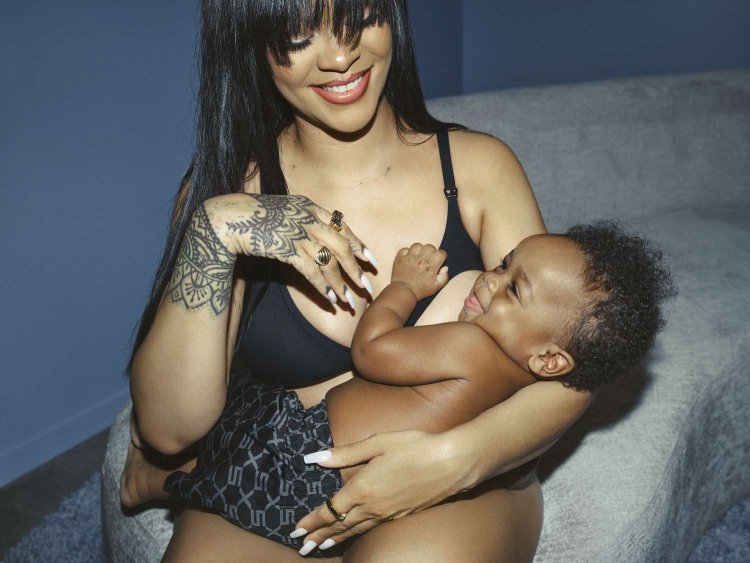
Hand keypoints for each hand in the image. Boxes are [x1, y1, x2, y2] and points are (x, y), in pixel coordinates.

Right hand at [201, 193, 376, 306]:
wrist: (228, 217)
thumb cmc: (254, 217)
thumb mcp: (284, 211)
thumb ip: (303, 220)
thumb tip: (319, 237)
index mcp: (310, 206)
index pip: (343, 227)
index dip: (359, 244)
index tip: (371, 260)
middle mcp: (308, 218)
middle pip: (342, 246)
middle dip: (356, 269)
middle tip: (368, 287)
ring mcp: (298, 232)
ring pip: (329, 262)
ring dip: (341, 284)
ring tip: (349, 301)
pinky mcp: (286, 248)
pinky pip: (312, 271)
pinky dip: (323, 287)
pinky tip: (330, 299)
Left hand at [292, 430, 473, 550]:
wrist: (452, 463)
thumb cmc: (415, 446)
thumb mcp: (378, 442)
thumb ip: (345, 453)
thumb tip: (314, 458)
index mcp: (362, 488)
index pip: (329, 510)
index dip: (311, 521)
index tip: (296, 529)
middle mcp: (372, 506)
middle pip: (339, 525)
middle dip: (318, 536)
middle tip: (301, 547)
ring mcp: (388, 513)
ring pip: (355, 530)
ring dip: (335, 539)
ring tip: (321, 548)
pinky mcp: (401, 515)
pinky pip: (371, 529)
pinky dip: (356, 535)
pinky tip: (355, 533)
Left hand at [390, 243, 448, 300]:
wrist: (403, 292)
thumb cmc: (421, 290)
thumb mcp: (436, 287)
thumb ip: (444, 277)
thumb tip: (445, 267)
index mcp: (431, 267)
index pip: (440, 253)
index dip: (442, 255)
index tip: (440, 259)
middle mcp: (421, 260)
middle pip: (430, 246)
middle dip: (431, 251)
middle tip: (429, 258)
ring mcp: (409, 258)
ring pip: (417, 245)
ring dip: (419, 250)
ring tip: (418, 257)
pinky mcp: (400, 258)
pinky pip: (405, 249)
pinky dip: (407, 252)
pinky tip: (409, 258)